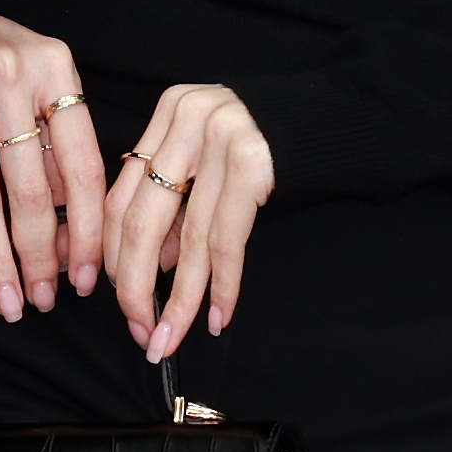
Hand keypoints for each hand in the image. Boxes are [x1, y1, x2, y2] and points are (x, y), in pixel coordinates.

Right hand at [0, 0, 106, 314]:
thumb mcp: (41, 80)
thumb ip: (60, 142)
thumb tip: (75, 226)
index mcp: (56, 70)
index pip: (83, 166)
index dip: (88, 230)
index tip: (86, 276)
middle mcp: (10, 79)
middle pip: (34, 190)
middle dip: (40, 257)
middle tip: (43, 300)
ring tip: (8, 298)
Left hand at [104, 82, 275, 356]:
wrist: (338, 119)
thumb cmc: (270, 143)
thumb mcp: (211, 155)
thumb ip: (178, 199)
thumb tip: (156, 264)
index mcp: (169, 113)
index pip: (120, 197)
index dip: (112, 257)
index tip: (115, 300)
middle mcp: (188, 119)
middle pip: (141, 220)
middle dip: (135, 288)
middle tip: (139, 332)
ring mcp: (220, 139)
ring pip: (187, 238)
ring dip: (180, 300)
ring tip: (170, 339)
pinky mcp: (254, 164)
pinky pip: (227, 240)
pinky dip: (222, 285)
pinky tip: (217, 316)